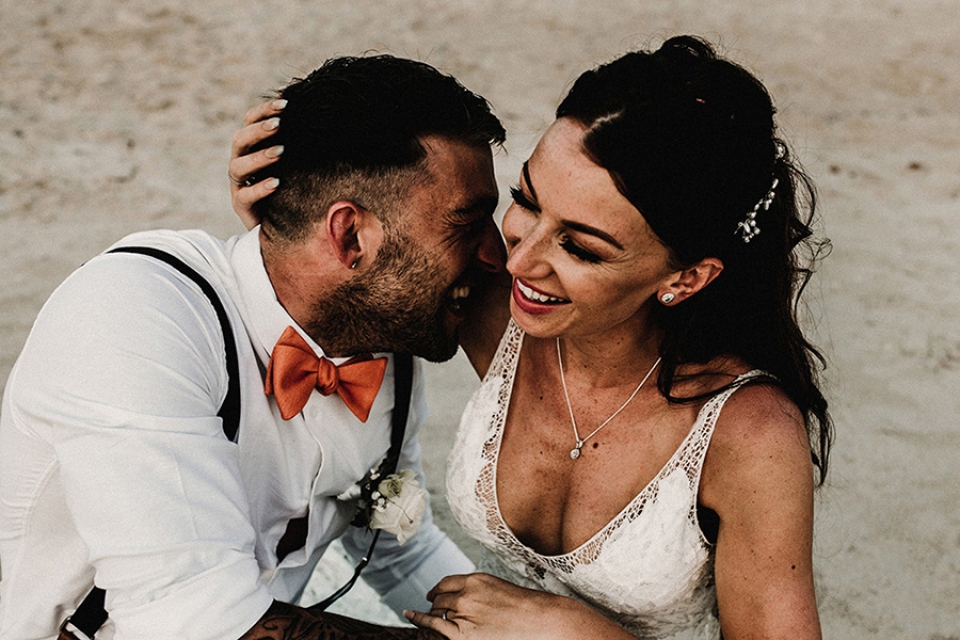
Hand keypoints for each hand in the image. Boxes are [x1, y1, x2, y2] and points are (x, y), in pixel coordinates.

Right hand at [228, 99, 286, 229]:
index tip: (285, 104)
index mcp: (251, 146)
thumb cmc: (291, 185)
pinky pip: (245, 196)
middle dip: (259, 131)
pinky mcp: (242, 207)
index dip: (264, 111)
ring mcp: (239, 185)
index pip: (250, 121)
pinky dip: (260, 188)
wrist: (283, 224)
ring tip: (280, 152)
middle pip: (240, 140)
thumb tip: (316, 113)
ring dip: (259, 157)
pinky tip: (277, 183)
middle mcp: (241, 162)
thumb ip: (297, 141)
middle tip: (279, 126)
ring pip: (238, 167)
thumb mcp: (295, 160)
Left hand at [404, 573, 629, 639]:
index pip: (448, 582)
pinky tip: (411, 617)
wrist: (540, 619)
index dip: (438, 589)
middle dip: (435, 604)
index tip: (433, 594)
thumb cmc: (526, 607)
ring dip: (432, 614)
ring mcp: (465, 612)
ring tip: (424, 617)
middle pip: (441, 598)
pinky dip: (421, 620)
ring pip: (438, 611)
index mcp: (477, 579)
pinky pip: (436, 625)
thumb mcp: (499, 589)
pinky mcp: (465, 633)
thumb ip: (480, 591)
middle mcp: (467, 593)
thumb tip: (468, 597)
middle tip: (431, 608)